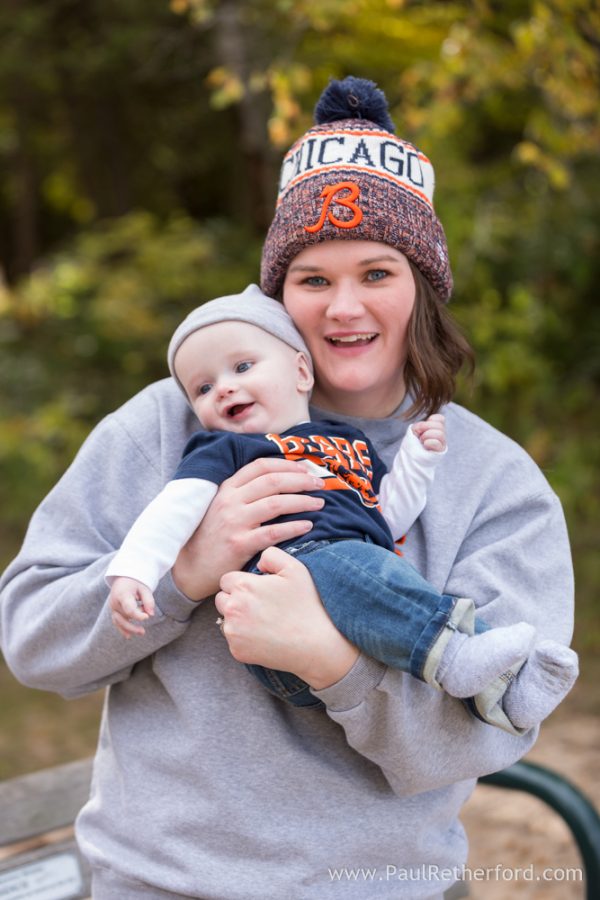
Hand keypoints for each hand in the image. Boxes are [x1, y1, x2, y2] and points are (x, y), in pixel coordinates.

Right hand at [109, 577, 154, 638]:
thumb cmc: (136, 582)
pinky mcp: (114, 610)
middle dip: (132, 626)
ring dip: (129, 629)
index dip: (137, 615)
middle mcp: (115, 601)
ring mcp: (113, 607)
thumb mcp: (144, 588)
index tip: (147, 617)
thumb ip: (148, 600)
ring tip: (141, 632)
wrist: (124, 577)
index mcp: (122, 594)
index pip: (129, 608)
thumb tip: (151, 614)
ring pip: (119, 621)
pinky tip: (129, 636)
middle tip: (143, 632)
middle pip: (123, 617)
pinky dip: (122, 628)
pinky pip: (117, 621)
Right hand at [172, 458, 324, 600]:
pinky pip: (273, 532)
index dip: (286, 464)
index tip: (305, 469)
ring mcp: (234, 522)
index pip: (261, 466)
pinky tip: (308, 525)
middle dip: (301, 480)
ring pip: (276, 503)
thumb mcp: (222, 506)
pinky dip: (294, 527)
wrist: (191, 567)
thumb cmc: (212, 536)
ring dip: (302, 501)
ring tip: (319, 503)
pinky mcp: (240, 544)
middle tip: (320, 484)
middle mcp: (230, 501)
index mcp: (227, 488)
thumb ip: (244, 493)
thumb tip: (280, 480)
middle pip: (273, 481)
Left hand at [215, 546, 358, 689]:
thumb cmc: (306, 605)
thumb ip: (271, 556)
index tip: (258, 590)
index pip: (227, 580)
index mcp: (243, 586)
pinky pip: (233, 640)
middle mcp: (232, 609)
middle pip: (222, 599)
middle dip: (236, 600)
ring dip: (238, 619)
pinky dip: (244, 638)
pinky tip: (265, 637)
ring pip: (226, 620)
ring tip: (264, 622)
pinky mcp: (236, 651)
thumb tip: (258, 563)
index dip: (243, 583)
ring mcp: (233, 632)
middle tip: (261, 606)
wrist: (316, 645)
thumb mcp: (295, 568)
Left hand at [411, 413, 445, 451]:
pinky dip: (429, 442)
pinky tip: (425, 444)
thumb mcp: (415, 430)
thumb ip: (419, 426)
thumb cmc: (415, 441)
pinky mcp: (440, 451)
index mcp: (438, 428)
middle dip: (425, 427)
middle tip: (419, 434)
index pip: (441, 418)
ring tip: (422, 440)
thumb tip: (420, 428)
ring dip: (427, 435)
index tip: (422, 427)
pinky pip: (437, 444)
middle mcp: (442, 435)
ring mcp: (442, 443)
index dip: (431, 420)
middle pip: (439, 425)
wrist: (412, 455)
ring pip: (440, 434)